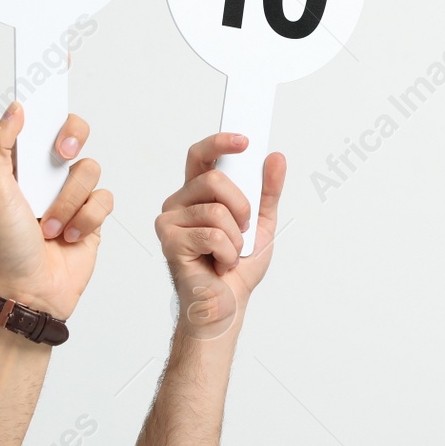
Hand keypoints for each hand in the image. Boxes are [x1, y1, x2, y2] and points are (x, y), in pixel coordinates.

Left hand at [0, 103, 112, 320]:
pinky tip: (69, 237)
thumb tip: (15, 109)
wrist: (32, 291)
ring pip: (90, 168)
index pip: (34, 117)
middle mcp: (46, 173)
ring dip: (70, 200)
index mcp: (19, 162)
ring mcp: (71, 193)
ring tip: (51, 225)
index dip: (47, 88)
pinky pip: (105, 198)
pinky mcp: (93, 215)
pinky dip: (86, 219)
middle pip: (73, 131)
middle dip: (70, 139)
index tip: (59, 55)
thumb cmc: (5, 247)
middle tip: (58, 154)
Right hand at [155, 133, 285, 338]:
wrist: (226, 305)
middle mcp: (179, 202)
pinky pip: (212, 234)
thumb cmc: (237, 267)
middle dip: (242, 207)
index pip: (202, 156)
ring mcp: (170, 221)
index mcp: (198, 193)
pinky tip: (219, 264)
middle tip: (244, 229)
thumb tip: (275, 157)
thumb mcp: (262, 223)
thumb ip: (268, 190)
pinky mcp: (169, 242)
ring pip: (217, 210)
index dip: (220, 143)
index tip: (245, 140)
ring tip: (229, 253)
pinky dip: (227, 253)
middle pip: (214, 180)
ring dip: (235, 238)